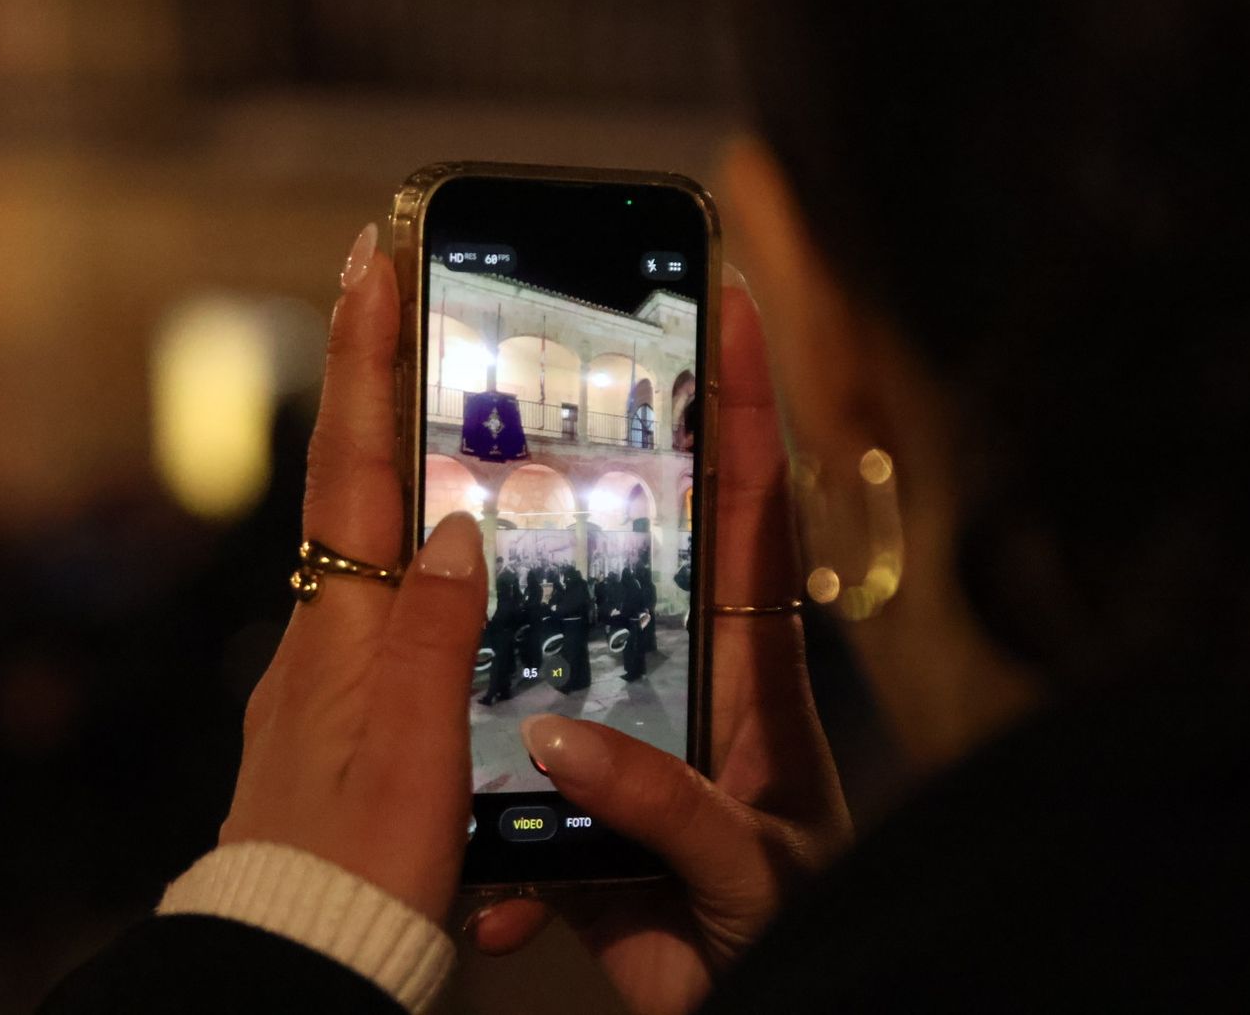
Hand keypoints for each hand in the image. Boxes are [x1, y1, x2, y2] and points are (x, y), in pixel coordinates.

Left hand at [218, 224, 486, 923]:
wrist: (302, 957)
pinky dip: (416, 555)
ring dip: (396, 462)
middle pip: (351, 486)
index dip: (362, 362)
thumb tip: (460, 527)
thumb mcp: (418, 752)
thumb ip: (440, 636)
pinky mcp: (350, 718)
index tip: (369, 259)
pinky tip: (459, 566)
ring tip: (441, 406)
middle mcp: (329, 637)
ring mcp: (334, 676)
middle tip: (398, 300)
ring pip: (371, 545)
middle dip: (372, 387)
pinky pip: (389, 608)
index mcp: (345, 630)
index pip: (352, 468)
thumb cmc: (361, 868)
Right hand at [466, 277, 852, 1014]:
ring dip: (510, 600)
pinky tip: (456, 817)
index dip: (746, 409)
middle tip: (554, 366)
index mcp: (754, 674)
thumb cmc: (801, 927)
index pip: (754, 514)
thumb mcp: (752, 870)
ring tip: (449, 533)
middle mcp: (687, 677)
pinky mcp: (585, 794)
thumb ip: (672, 808)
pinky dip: (478, 787)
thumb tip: (562, 743)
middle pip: (647, 540)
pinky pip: (516, 763)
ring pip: (562, 634)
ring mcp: (632, 728)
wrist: (763, 1003)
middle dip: (610, 452)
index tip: (732, 305)